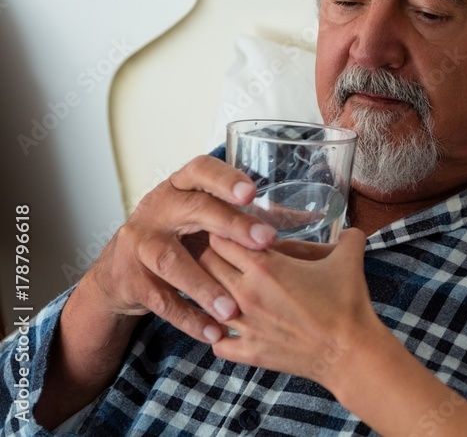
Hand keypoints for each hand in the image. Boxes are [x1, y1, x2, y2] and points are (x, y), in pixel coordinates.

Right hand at [82, 155, 276, 343]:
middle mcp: (158, 208)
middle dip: (230, 225)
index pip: (200, 170)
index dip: (224, 179)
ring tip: (234, 309)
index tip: (252, 192)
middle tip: (266, 241)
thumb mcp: (208, 220)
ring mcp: (140, 243)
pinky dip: (188, 317)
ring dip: (204, 286)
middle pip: (193, 210)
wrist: (121, 270)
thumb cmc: (182, 237)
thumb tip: (308, 219)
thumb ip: (248, 218)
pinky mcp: (130, 279)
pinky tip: (213, 331)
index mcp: (181, 187)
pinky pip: (160, 300)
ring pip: (171, 261)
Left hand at [205, 228, 378, 386]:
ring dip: (214, 293)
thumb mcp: (349, 259)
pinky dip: (219, 334)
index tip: (234, 235)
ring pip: (206, 301)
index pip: (222, 239)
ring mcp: (244, 325)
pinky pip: (216, 342)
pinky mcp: (248, 351)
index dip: (226, 233)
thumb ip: (347, 235)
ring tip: (228, 289)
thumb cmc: (347, 305)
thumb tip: (348, 228)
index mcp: (265, 266)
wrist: (350, 352)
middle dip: (214, 256)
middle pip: (206, 264)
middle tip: (229, 257)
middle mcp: (246, 293)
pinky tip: (232, 328)